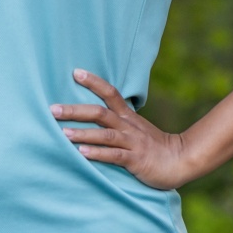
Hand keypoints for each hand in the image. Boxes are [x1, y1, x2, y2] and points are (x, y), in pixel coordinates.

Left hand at [50, 69, 188, 189]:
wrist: (180, 160)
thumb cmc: (151, 145)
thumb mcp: (134, 127)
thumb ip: (116, 120)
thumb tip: (90, 114)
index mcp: (127, 116)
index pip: (110, 93)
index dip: (93, 82)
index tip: (75, 72)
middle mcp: (128, 126)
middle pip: (100, 113)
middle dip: (75, 110)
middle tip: (52, 109)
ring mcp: (132, 142)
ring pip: (105, 134)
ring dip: (83, 133)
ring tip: (63, 133)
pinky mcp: (136, 160)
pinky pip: (115, 155)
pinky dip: (98, 153)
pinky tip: (82, 153)